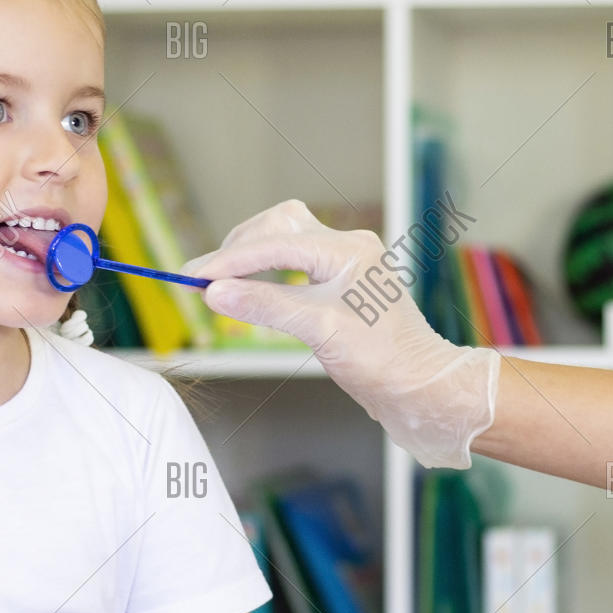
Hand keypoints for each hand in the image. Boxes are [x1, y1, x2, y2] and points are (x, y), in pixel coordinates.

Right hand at [182, 200, 499, 468]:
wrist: (420, 387)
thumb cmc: (381, 361)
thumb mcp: (318, 331)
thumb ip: (265, 306)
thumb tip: (214, 292)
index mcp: (348, 250)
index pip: (274, 244)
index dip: (229, 261)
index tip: (192, 276)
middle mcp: (348, 246)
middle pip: (278, 226)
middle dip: (237, 249)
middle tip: (200, 278)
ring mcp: (347, 262)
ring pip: (285, 238)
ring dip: (251, 256)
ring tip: (219, 282)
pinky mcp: (343, 280)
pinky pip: (295, 260)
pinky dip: (266, 271)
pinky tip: (250, 288)